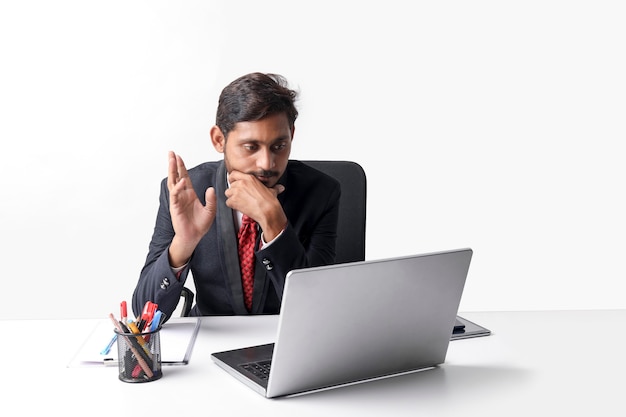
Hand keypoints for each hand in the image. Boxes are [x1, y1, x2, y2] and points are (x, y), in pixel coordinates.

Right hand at [167, 151, 215, 266]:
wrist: (194, 236)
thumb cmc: (200, 225)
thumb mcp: (210, 210)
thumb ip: (211, 199)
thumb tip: (211, 188)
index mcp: (190, 194)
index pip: (185, 177)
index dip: (182, 167)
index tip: (179, 157)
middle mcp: (182, 195)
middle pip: (176, 176)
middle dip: (174, 164)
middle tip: (171, 153)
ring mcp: (177, 200)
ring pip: (173, 182)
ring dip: (172, 171)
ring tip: (171, 160)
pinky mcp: (175, 207)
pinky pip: (175, 195)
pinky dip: (178, 187)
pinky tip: (181, 181)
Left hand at [225, 170, 286, 240]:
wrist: (268, 211)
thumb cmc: (270, 202)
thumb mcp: (273, 191)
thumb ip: (275, 188)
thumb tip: (279, 188)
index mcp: (249, 178)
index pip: (234, 174)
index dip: (234, 179)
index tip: (235, 183)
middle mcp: (241, 183)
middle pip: (231, 184)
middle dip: (234, 190)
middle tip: (240, 196)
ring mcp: (237, 191)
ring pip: (228, 193)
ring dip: (232, 197)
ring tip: (240, 202)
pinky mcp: (234, 201)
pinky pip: (228, 202)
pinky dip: (232, 205)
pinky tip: (240, 207)